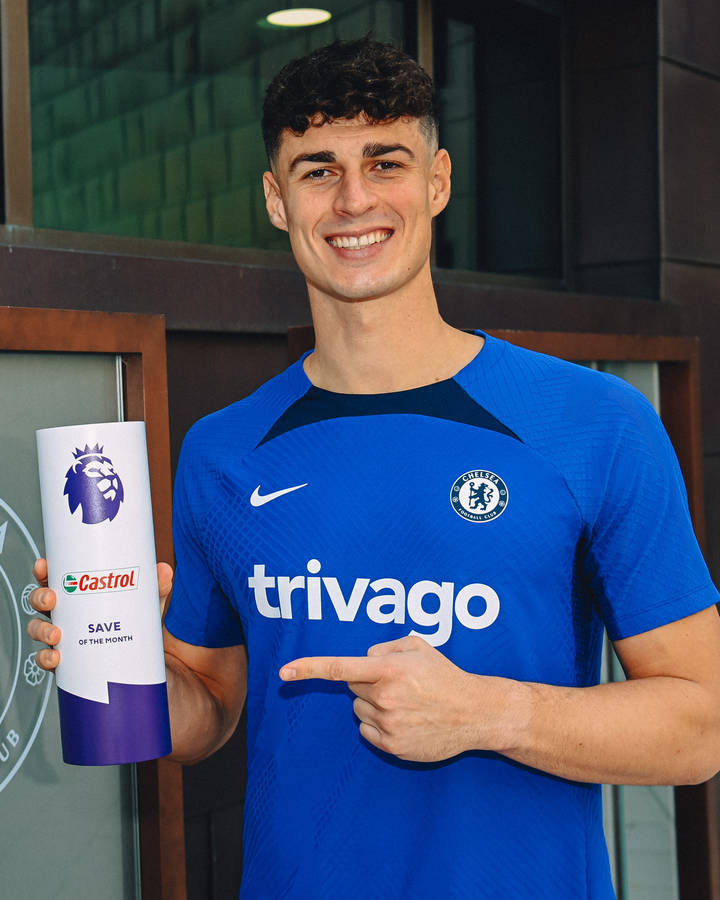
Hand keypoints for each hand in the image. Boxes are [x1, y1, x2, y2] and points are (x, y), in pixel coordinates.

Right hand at [26, 558, 173, 671]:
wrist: (151, 665)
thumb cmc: (141, 627)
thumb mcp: (149, 604)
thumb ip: (156, 587)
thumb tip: (164, 570)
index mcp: (81, 595)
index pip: (56, 578)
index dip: (44, 570)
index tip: (44, 565)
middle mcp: (69, 615)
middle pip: (42, 602)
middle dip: (40, 597)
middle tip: (52, 599)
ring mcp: (67, 638)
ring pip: (39, 630)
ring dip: (41, 629)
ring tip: (56, 633)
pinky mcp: (71, 663)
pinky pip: (48, 659)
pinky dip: (46, 658)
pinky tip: (55, 657)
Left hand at [279, 635, 489, 761]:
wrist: (474, 713)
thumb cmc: (445, 676)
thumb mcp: (419, 646)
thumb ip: (385, 647)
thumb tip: (363, 660)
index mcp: (389, 670)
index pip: (340, 667)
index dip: (309, 668)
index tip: (284, 672)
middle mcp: (384, 698)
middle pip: (352, 687)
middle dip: (367, 683)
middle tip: (398, 684)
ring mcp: (387, 725)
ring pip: (359, 710)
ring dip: (373, 705)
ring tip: (406, 704)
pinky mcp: (392, 746)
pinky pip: (367, 732)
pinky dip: (379, 725)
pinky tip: (405, 721)